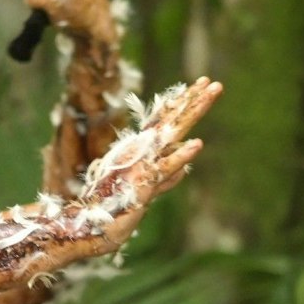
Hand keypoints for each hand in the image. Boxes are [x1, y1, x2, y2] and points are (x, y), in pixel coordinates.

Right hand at [86, 77, 220, 245]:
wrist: (91, 221)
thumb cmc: (115, 204)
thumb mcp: (146, 186)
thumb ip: (168, 176)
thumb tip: (185, 167)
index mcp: (143, 147)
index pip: (167, 119)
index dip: (184, 100)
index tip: (203, 82)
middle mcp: (144, 149)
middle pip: (173, 119)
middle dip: (194, 100)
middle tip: (213, 82)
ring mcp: (143, 161)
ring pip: (174, 133)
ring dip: (193, 112)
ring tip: (211, 94)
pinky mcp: (143, 180)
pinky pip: (165, 167)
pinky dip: (180, 157)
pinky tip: (197, 144)